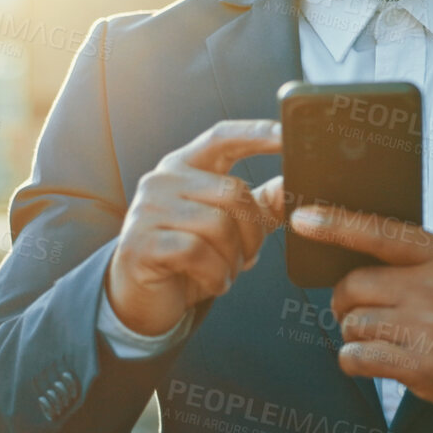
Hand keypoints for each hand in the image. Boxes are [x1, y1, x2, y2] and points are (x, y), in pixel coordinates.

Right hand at [107, 120, 286, 335]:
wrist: (143, 300)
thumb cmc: (190, 258)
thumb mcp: (230, 227)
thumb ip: (260, 204)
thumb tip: (291, 184)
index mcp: (185, 166)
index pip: (222, 137)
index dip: (256, 133)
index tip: (287, 134)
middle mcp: (163, 180)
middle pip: (233, 192)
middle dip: (253, 232)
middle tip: (248, 257)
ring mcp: (148, 210)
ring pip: (219, 225)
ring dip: (234, 259)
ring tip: (225, 271)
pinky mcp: (140, 243)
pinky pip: (197, 253)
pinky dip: (216, 275)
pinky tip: (213, 282)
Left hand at [290, 205, 432, 412]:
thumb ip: (415, 255)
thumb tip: (355, 253)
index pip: (379, 232)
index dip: (335, 224)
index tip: (303, 219)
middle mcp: (432, 288)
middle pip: (353, 286)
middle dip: (344, 299)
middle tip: (355, 307)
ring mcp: (425, 329)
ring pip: (352, 323)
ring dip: (354, 331)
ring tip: (379, 335)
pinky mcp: (420, 367)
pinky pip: (357, 357)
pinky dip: (354, 358)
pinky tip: (371, 357)